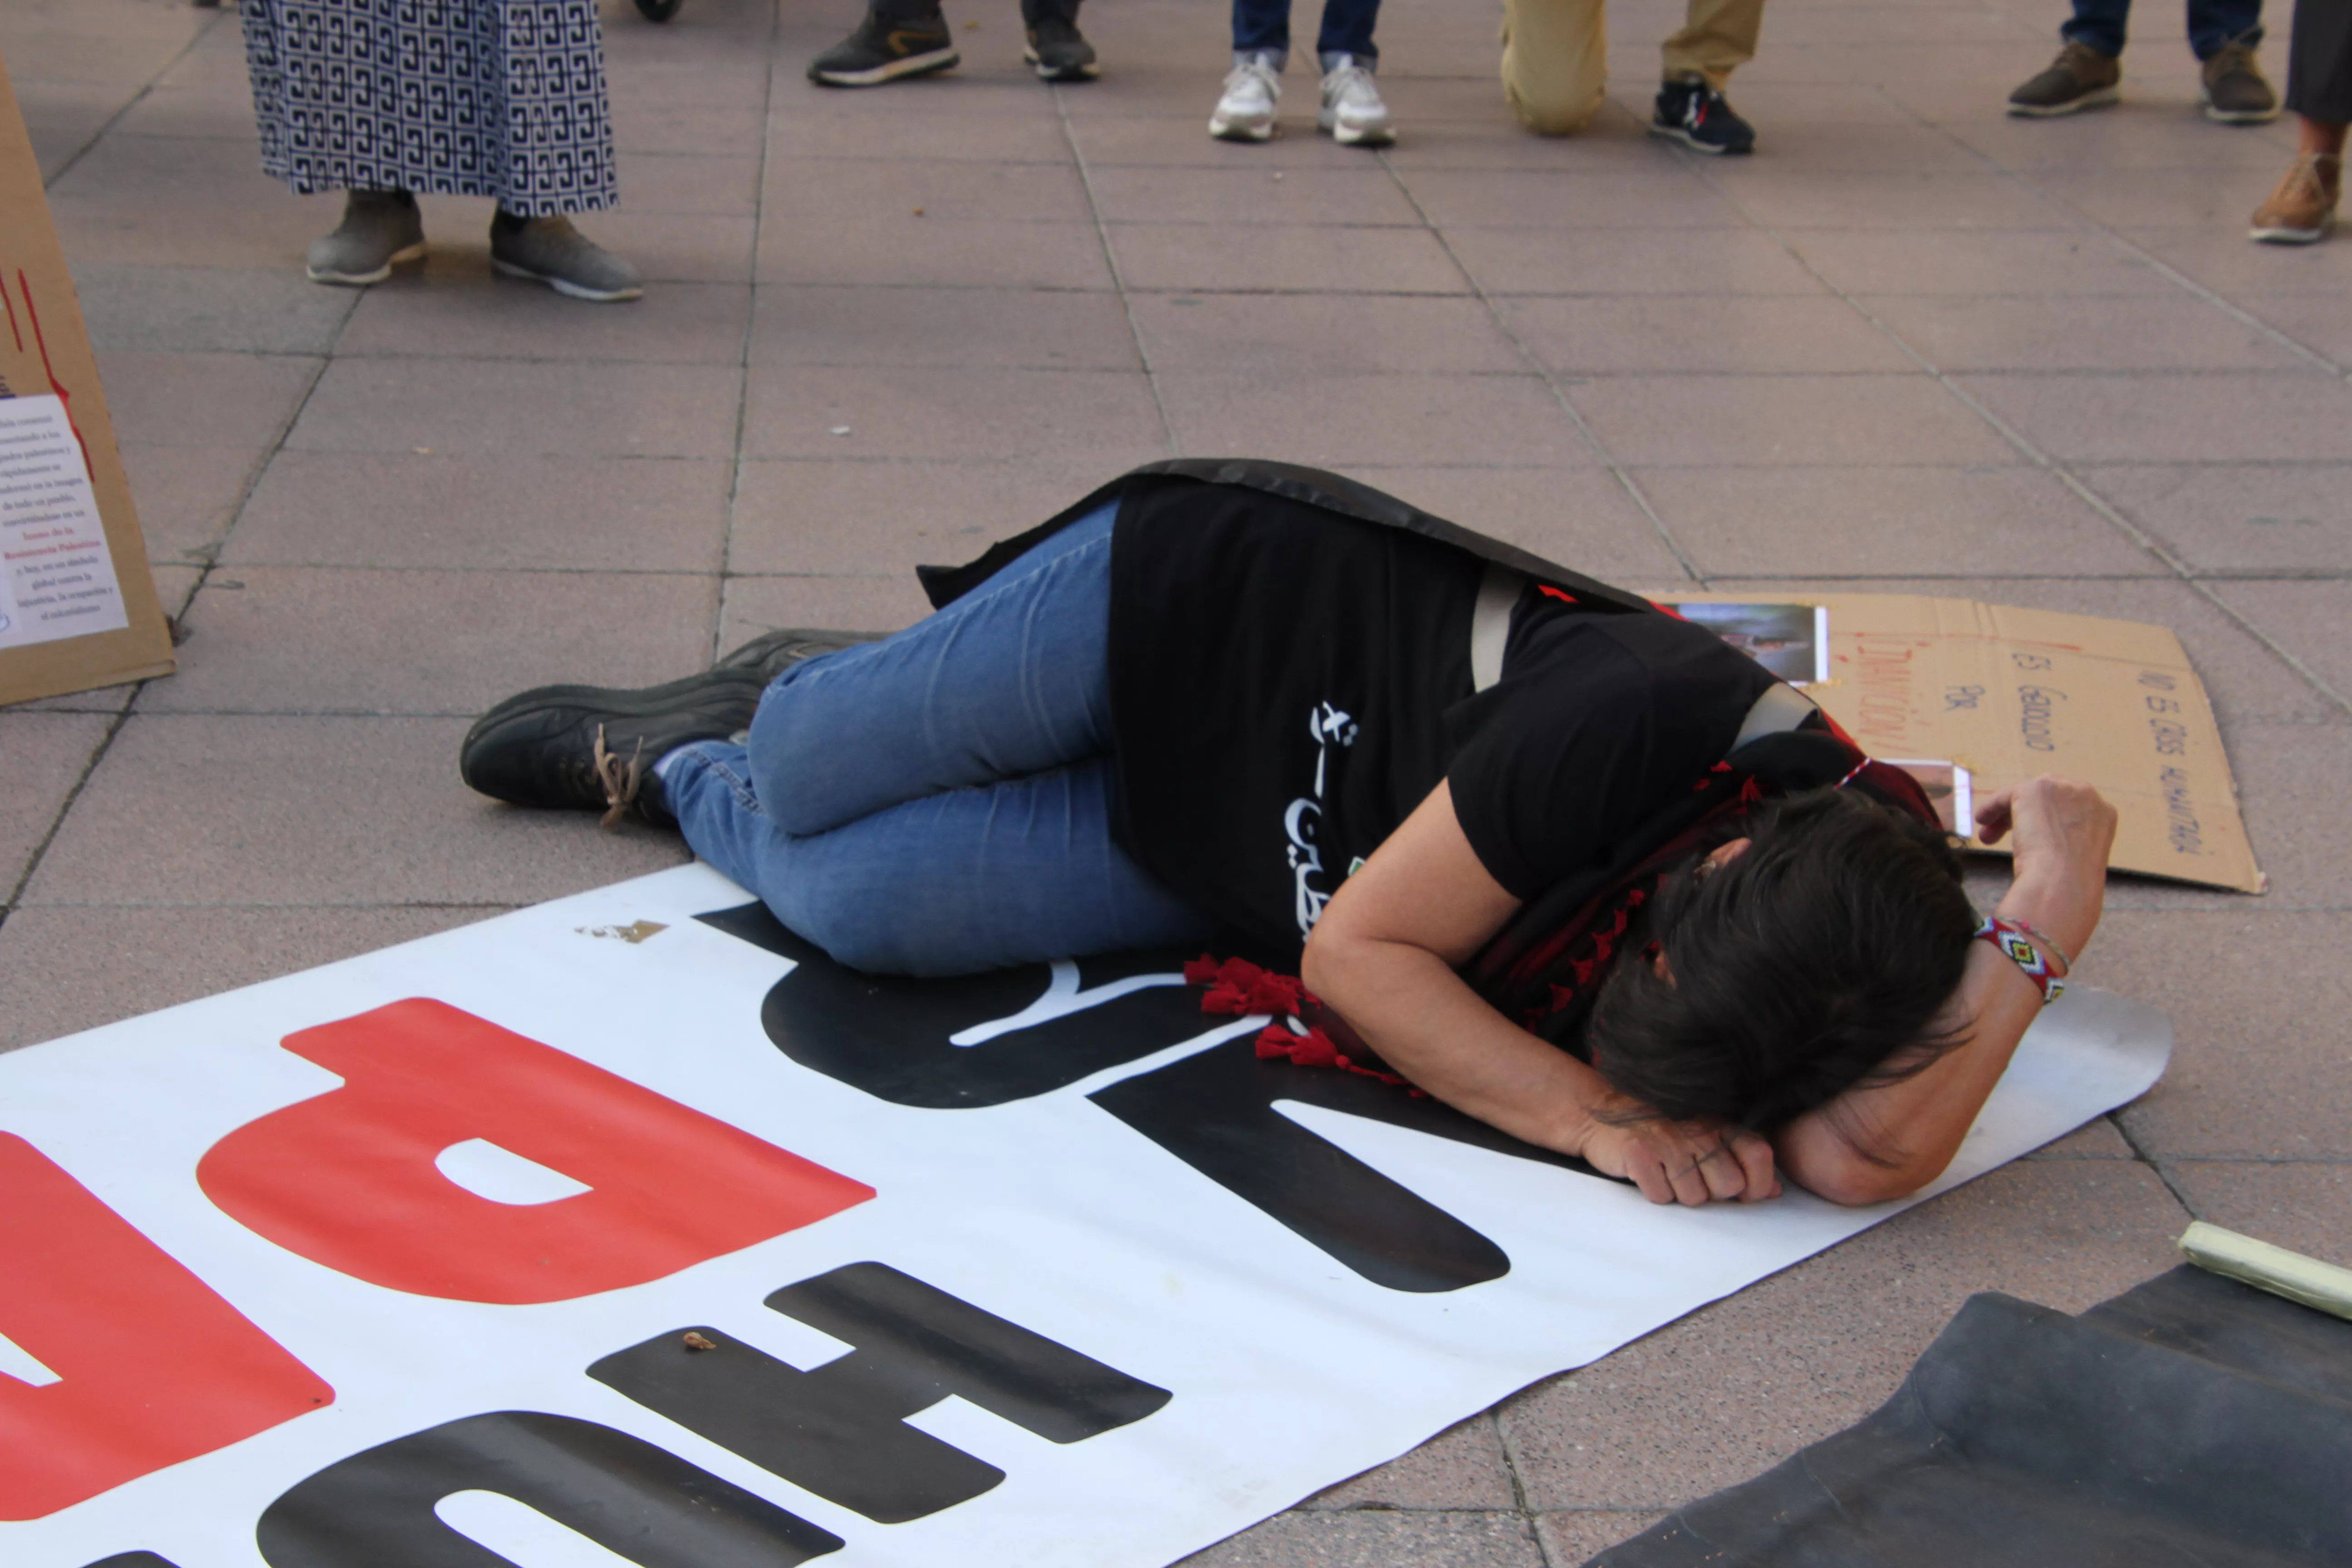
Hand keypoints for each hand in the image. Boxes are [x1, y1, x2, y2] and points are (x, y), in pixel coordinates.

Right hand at [1579, 1109, 1781, 1206]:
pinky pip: (1661, 1196)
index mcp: (1719, 1124)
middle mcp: (1698, 1129)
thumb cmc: (1662, 1133)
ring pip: (1694, 1197)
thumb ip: (1742, 1163)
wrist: (1604, 1115)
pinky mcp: (1640, 1153)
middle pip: (1728, 1186)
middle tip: (1691, 1178)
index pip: (1759, 1156)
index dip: (1757, 1183)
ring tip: (1665, 1172)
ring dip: (1679, 1193)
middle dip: (1711, 1192)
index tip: (1742, 1192)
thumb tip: (1774, 1191)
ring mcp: (1668, 1140)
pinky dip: (1654, 1192)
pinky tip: (1647, 1173)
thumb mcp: (1706, 1140)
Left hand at [1973, 775, 2115, 956]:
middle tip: (2006, 836)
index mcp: (2104, 814)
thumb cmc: (2069, 886)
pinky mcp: (2036, 789)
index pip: (2070, 807)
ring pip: (2026, 796)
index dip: (2047, 821)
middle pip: (2048, 797)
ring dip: (2006, 816)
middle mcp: (2087, 795)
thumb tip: (2045, 851)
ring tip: (1989, 836)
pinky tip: (1982, 821)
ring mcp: (2062, 788)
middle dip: (2026, 815)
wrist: (2061, 885)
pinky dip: (1992, 807)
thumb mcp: (2077, 860)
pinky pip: (2006, 795)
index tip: (2033, 837)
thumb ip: (2068, 844)